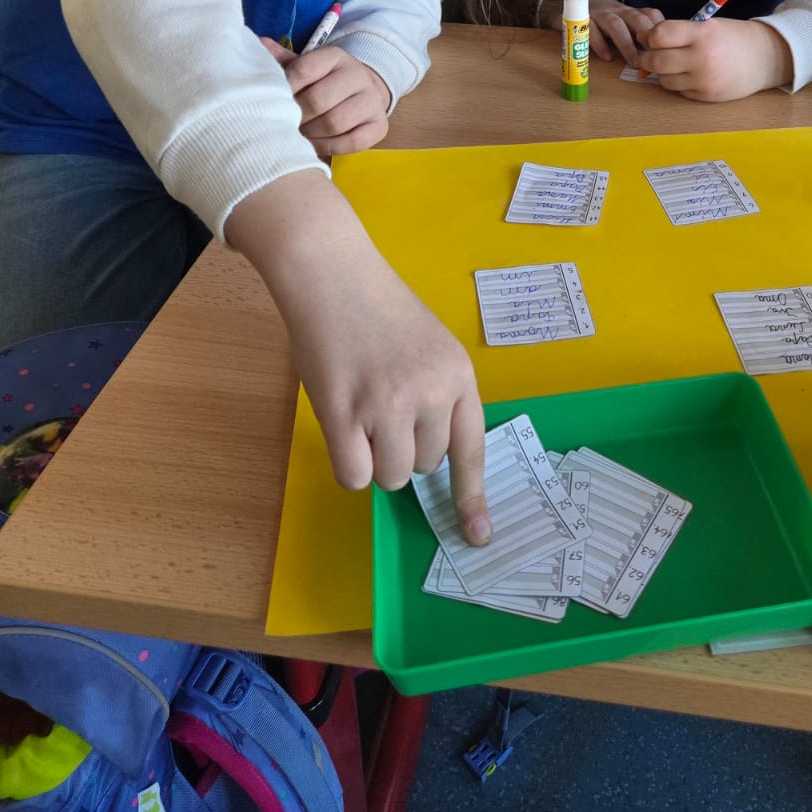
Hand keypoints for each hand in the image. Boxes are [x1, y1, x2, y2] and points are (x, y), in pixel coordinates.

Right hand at [226, 171, 490, 543]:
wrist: (333, 275)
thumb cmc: (379, 311)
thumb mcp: (430, 349)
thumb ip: (437, 398)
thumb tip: (425, 460)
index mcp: (458, 375)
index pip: (471, 449)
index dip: (472, 497)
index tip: (478, 536)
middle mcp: (431, 392)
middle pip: (423, 466)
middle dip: (402, 446)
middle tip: (381, 402)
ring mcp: (388, 405)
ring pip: (389, 476)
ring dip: (373, 456)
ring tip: (360, 406)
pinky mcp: (344, 414)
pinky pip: (354, 475)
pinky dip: (347, 460)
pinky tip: (342, 420)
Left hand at [260, 37, 389, 156]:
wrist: (364, 92)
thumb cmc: (325, 81)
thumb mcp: (306, 67)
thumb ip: (283, 61)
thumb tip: (259, 45)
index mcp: (336, 56)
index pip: (304, 69)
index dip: (285, 88)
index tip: (274, 99)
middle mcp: (358, 75)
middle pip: (318, 100)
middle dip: (297, 115)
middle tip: (285, 122)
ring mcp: (373, 101)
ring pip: (335, 123)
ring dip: (311, 133)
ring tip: (299, 133)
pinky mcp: (380, 125)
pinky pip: (352, 142)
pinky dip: (329, 146)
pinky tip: (316, 143)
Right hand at [538, 0, 662, 68]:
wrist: (568, 2)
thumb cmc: (601, 19)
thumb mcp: (622, 24)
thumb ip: (637, 37)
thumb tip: (658, 59)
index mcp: (630, 12)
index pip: (651, 16)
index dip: (661, 31)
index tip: (669, 49)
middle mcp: (617, 11)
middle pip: (637, 18)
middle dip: (648, 36)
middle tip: (655, 57)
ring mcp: (599, 14)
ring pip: (616, 25)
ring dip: (627, 44)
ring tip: (635, 62)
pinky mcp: (581, 20)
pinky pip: (591, 30)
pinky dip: (600, 43)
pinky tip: (607, 57)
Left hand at [636, 17, 793, 100]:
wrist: (766, 58)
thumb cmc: (734, 37)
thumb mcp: (709, 26)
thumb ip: (680, 32)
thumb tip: (646, 38)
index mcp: (702, 34)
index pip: (659, 35)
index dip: (651, 36)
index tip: (653, 37)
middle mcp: (701, 57)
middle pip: (655, 61)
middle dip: (648, 57)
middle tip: (651, 54)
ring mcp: (703, 80)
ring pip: (664, 79)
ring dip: (663, 73)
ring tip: (675, 64)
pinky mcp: (706, 96)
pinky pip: (679, 91)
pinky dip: (679, 83)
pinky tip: (691, 75)